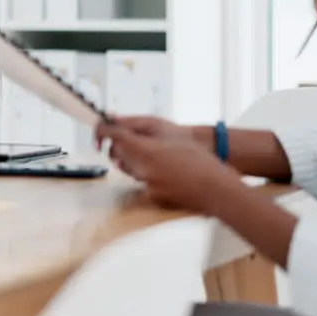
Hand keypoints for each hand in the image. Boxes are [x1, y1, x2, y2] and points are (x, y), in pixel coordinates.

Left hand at [95, 116, 235, 211]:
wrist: (216, 188)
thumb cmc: (198, 159)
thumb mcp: (169, 133)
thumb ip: (138, 125)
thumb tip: (115, 118)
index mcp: (146, 149)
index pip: (112, 136)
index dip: (101, 132)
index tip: (99, 133)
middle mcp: (142, 168)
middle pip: (116, 153)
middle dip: (119, 146)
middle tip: (134, 142)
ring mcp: (146, 184)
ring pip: (128, 168)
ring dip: (133, 161)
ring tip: (158, 157)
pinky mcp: (151, 197)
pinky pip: (141, 182)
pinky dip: (147, 175)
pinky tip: (166, 173)